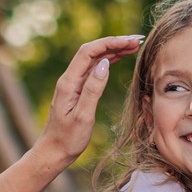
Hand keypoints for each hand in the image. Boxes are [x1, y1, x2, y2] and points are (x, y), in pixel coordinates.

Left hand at [34, 35, 143, 170]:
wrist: (54, 151)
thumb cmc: (68, 138)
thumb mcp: (83, 116)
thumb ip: (93, 89)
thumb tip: (104, 64)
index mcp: (69, 82)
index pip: (89, 52)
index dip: (110, 43)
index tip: (130, 41)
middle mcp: (70, 79)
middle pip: (92, 51)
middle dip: (114, 42)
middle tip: (138, 40)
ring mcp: (74, 83)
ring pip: (94, 59)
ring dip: (113, 50)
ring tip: (134, 46)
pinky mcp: (78, 89)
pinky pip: (94, 69)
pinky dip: (109, 61)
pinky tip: (120, 58)